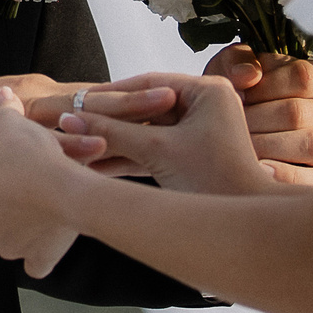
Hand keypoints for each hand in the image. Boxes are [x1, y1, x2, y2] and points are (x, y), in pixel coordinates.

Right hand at [0, 74, 176, 175]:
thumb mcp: (6, 133)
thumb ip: (36, 134)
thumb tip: (69, 143)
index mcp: (42, 98)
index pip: (95, 97)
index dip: (131, 97)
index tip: (170, 95)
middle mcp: (36, 101)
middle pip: (95, 102)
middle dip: (138, 103)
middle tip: (176, 98)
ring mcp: (21, 121)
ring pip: (77, 121)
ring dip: (119, 123)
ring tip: (156, 125)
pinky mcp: (4, 142)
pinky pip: (43, 152)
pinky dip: (71, 154)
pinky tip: (98, 158)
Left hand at [0, 89, 87, 275]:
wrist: (66, 189)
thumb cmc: (31, 158)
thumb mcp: (10, 124)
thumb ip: (1, 110)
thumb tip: (2, 94)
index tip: (4, 163)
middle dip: (5, 197)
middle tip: (26, 176)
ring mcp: (6, 247)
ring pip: (12, 233)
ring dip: (25, 218)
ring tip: (45, 193)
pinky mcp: (35, 260)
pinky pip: (35, 258)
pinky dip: (42, 247)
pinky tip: (51, 227)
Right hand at [57, 72, 282, 194]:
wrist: (243, 228)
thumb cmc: (213, 182)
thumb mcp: (158, 152)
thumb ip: (113, 132)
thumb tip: (69, 119)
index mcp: (208, 91)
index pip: (149, 84)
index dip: (110, 93)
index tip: (77, 100)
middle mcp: (207, 104)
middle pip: (146, 107)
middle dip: (109, 120)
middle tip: (72, 121)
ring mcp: (200, 129)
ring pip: (147, 130)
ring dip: (116, 141)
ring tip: (77, 145)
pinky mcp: (192, 153)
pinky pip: (155, 148)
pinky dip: (130, 156)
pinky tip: (97, 164)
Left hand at [206, 46, 312, 183]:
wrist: (230, 138)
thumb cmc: (238, 99)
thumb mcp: (233, 70)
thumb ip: (237, 61)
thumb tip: (248, 75)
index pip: (302, 77)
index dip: (265, 86)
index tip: (239, 95)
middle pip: (298, 113)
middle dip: (256, 119)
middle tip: (229, 125)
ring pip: (311, 144)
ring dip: (266, 145)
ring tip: (240, 145)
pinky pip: (309, 179)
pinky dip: (280, 174)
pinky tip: (256, 168)